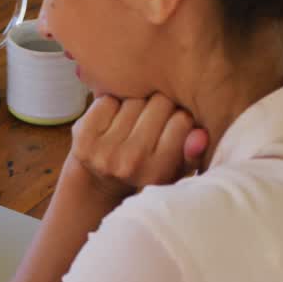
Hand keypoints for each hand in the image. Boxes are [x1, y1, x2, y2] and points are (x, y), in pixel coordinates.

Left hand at [69, 93, 207, 193]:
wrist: (99, 181)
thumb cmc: (146, 168)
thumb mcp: (176, 167)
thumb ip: (193, 151)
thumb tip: (200, 135)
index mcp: (158, 172)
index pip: (183, 120)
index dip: (180, 116)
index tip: (172, 124)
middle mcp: (130, 163)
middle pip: (159, 104)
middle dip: (159, 106)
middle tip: (151, 120)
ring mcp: (103, 151)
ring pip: (133, 99)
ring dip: (135, 104)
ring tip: (132, 122)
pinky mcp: (82, 138)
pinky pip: (106, 100)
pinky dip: (111, 105)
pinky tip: (113, 121)